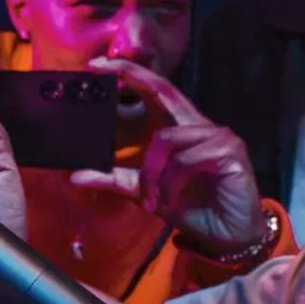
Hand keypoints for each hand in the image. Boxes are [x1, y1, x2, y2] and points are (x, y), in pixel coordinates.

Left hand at [68, 56, 265, 252]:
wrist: (227, 238)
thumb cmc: (194, 210)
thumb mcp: (147, 192)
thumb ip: (116, 179)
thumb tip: (75, 175)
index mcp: (181, 129)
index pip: (156, 91)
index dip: (130, 73)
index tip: (97, 65)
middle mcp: (200, 125)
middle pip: (163, 90)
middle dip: (131, 75)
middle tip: (99, 68)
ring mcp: (217, 136)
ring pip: (165, 138)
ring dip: (151, 173)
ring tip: (152, 200)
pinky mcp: (228, 151)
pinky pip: (185, 158)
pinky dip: (171, 181)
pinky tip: (170, 199)